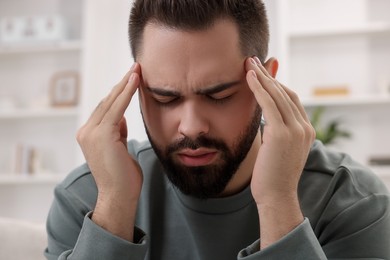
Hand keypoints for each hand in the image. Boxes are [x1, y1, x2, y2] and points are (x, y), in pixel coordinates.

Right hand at [76, 63, 141, 240]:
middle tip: (136, 67)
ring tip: (137, 69)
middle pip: (107, 102)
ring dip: (125, 84)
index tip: (131, 79)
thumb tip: (121, 118)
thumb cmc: (123, 175)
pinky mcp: (102, 135)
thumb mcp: (119, 147)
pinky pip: (117, 108)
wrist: (119, 195)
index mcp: (89, 135)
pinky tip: (135, 81)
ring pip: (111, 102)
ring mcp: (91, 133)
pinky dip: (126, 93)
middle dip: (122, 83)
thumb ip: (117, 131)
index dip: (119, 92)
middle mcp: (86, 131)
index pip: (105, 108)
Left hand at [245, 57, 315, 247]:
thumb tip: (266, 120)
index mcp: (306, 131)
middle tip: (253, 60)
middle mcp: (304, 128)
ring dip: (262, 76)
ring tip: (249, 63)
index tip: (261, 73)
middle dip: (268, 75)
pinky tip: (249, 77)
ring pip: (278, 94)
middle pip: (285, 92)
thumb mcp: (278, 150)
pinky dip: (259, 88)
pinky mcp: (282, 133)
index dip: (275, 84)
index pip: (291, 100)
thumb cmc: (272, 176)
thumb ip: (276, 132)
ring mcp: (296, 130)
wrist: (276, 197)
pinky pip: (269, 103)